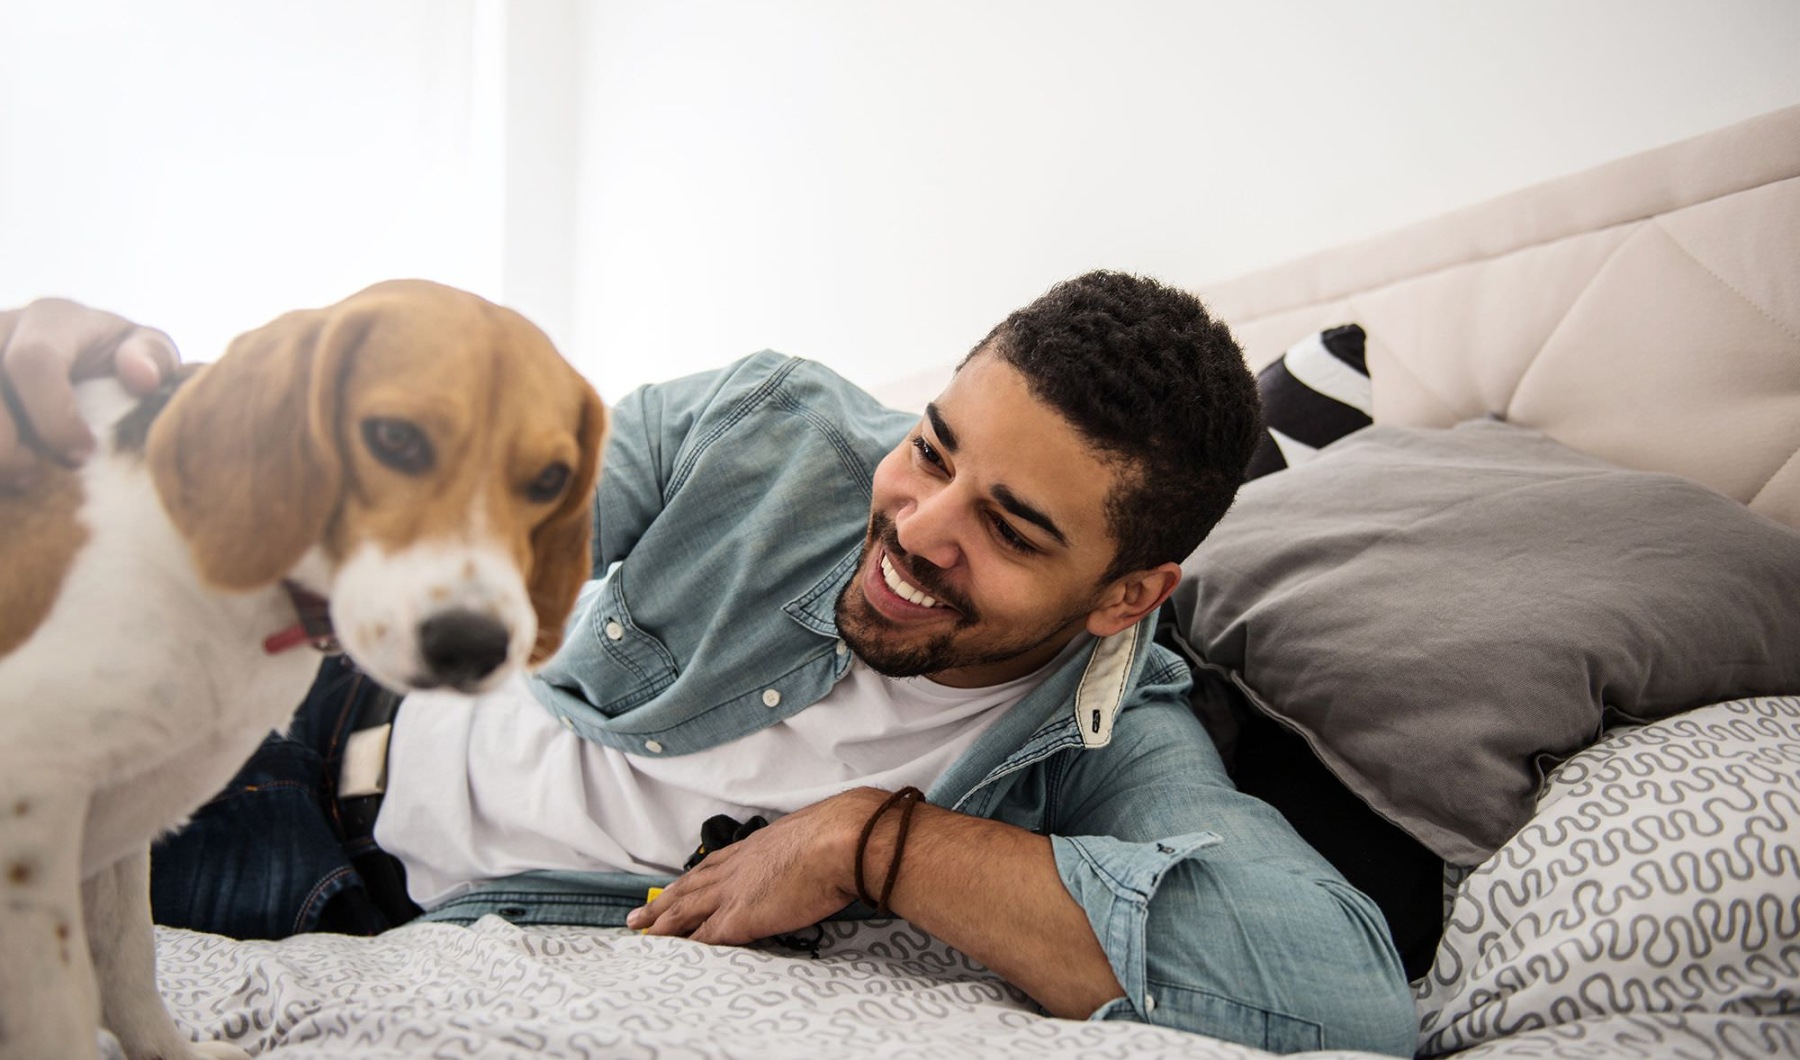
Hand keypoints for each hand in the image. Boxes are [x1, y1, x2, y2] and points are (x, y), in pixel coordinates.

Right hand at [0, 298, 178, 488]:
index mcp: (52, 318)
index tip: (80, 456)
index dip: (53, 416)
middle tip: (34, 479)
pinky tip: (2, 481)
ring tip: (15, 481)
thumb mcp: (147, 353)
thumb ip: (152, 357)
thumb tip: (140, 377)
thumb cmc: (120, 364)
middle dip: (5, 445)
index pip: (32, 362)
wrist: (86, 369)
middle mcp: (0, 327)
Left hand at [626, 789, 882, 944]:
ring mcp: (733, 892)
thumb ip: (800, 847)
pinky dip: (687, 946)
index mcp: (753, 847)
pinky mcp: (739, 918)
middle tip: (639, 915)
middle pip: (689, 887)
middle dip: (663, 902)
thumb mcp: (809, 834)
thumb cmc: (836, 835)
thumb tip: (813, 852)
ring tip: (641, 932)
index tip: (676, 887)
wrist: (840, 840)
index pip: (712, 865)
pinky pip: (704, 937)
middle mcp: (735, 867)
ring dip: (662, 923)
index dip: (691, 879)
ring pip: (685, 910)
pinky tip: (674, 956)